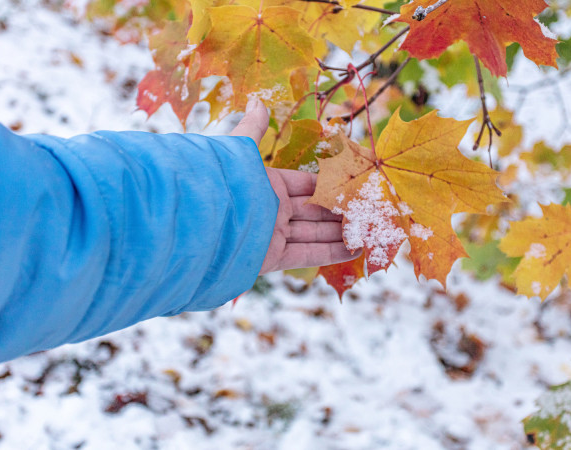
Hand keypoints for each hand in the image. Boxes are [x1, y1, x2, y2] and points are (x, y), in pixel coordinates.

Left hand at [231, 98, 358, 273]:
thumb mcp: (239, 149)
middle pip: (314, 210)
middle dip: (342, 211)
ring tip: (372, 231)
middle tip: (372, 211)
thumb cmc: (221, 181)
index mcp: (267, 185)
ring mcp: (272, 234)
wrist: (198, 221)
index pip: (306, 184)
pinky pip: (307, 254)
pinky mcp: (272, 257)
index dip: (331, 185)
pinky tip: (356, 250)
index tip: (358, 184)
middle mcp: (271, 210)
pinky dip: (332, 253)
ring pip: (315, 233)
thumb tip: (257, 100)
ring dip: (343, 233)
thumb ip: (253, 128)